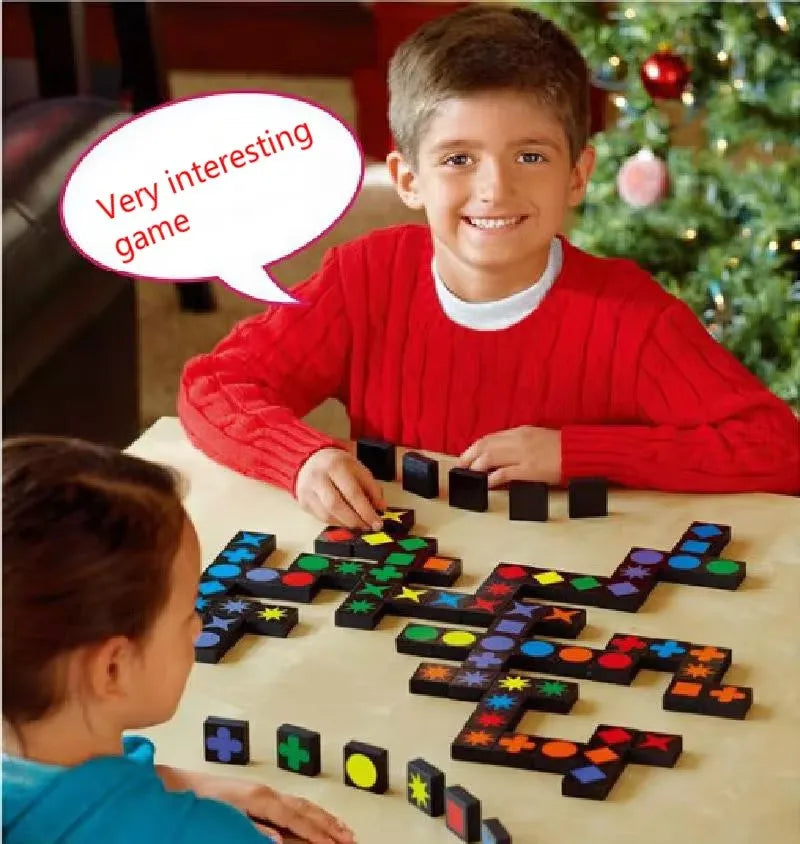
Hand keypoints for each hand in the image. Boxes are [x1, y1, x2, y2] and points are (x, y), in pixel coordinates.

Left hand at [156, 766, 355, 843]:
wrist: (183, 788)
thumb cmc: (202, 806)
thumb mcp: (227, 821)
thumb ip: (255, 830)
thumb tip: (279, 841)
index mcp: (262, 799)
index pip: (297, 820)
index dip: (317, 835)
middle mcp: (269, 793)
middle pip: (307, 811)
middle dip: (330, 827)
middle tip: (351, 840)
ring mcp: (267, 792)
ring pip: (305, 806)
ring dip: (326, 819)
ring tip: (345, 831)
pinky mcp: (262, 795)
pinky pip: (296, 804)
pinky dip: (312, 812)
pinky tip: (318, 818)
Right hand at [295, 447, 384, 530]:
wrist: (310, 460)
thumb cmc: (338, 465)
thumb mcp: (357, 468)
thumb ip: (371, 487)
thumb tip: (381, 507)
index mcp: (336, 466)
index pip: (352, 492)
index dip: (366, 511)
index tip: (377, 523)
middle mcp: (318, 478)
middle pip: (336, 505)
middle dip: (355, 520)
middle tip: (368, 527)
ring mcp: (307, 491)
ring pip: (327, 515)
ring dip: (346, 524)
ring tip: (359, 525)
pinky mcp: (303, 502)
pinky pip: (321, 518)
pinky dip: (336, 523)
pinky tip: (346, 521)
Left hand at [456, 425, 561, 486]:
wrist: (578, 453)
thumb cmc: (560, 448)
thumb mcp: (536, 437)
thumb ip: (518, 442)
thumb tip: (499, 453)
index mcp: (520, 431)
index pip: (489, 438)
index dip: (474, 448)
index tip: (465, 456)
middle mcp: (518, 440)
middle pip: (485, 446)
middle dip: (469, 457)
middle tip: (460, 467)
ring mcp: (523, 455)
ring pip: (490, 457)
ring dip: (477, 467)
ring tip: (470, 474)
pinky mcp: (529, 469)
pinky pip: (504, 473)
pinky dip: (492, 478)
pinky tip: (487, 483)